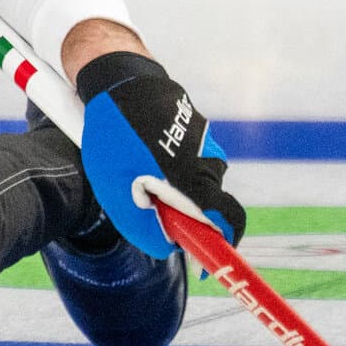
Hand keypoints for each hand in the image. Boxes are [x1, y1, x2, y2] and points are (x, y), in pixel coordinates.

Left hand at [75, 52, 245, 244]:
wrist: (120, 79)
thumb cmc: (116, 137)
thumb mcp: (117, 190)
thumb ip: (144, 225)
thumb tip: (169, 246)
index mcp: (196, 179)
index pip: (228, 221)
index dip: (222, 247)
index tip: (207, 266)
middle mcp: (209, 161)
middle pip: (206, 206)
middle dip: (180, 215)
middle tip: (144, 205)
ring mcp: (204, 142)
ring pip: (193, 183)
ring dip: (170, 188)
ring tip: (133, 170)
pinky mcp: (195, 129)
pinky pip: (186, 161)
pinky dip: (167, 167)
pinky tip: (138, 150)